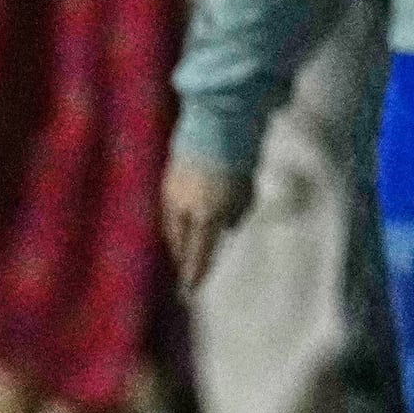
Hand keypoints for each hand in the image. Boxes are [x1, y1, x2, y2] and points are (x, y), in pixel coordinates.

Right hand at [162, 151, 254, 288]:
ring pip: (170, 227)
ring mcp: (172, 193)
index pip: (199, 253)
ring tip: (180, 249)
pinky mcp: (167, 179)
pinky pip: (167, 209)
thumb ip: (236, 214)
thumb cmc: (239, 160)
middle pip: (179, 244)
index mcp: (206, 216)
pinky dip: (173, 220)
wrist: (219, 123)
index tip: (191, 289)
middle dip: (182, 258)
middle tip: (185, 270)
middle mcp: (184, 209)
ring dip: (176, 240)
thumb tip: (228, 228)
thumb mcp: (246, 193)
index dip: (195, 272)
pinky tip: (178, 222)